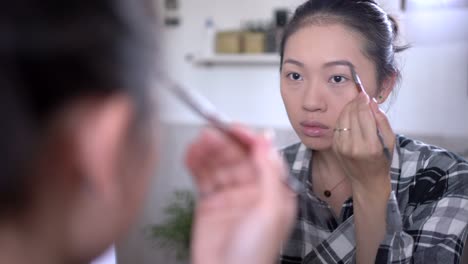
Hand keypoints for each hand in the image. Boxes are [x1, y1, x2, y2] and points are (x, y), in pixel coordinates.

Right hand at [186, 126, 296, 263]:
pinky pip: (202, 178)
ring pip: (218, 165)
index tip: (233, 128)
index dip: (247, 140)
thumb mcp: (270, 209)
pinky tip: (191, 154)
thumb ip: (269, 173)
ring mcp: (228, 197)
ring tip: (199, 142)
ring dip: (208, 151)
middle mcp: (251, 191)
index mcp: (273, 191)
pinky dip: (196, 164)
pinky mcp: (208, 204)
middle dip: (224, 144)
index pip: (261, 156)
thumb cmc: (254, 254)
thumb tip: (266, 142)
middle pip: (237, 158)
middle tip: (210, 133)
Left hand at [333, 93, 394, 192]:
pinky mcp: (335, 147)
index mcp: (371, 145)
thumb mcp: (389, 141)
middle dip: (356, 102)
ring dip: (348, 108)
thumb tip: (372, 102)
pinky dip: (343, 118)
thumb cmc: (382, 160)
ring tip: (356, 104)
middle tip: (361, 96)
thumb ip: (381, 120)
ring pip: (342, 118)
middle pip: (351, 114)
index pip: (364, 115)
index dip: (363, 101)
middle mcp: (354, 146)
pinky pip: (338, 126)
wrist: (367, 181)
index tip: (365, 93)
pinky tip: (350, 116)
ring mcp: (342, 147)